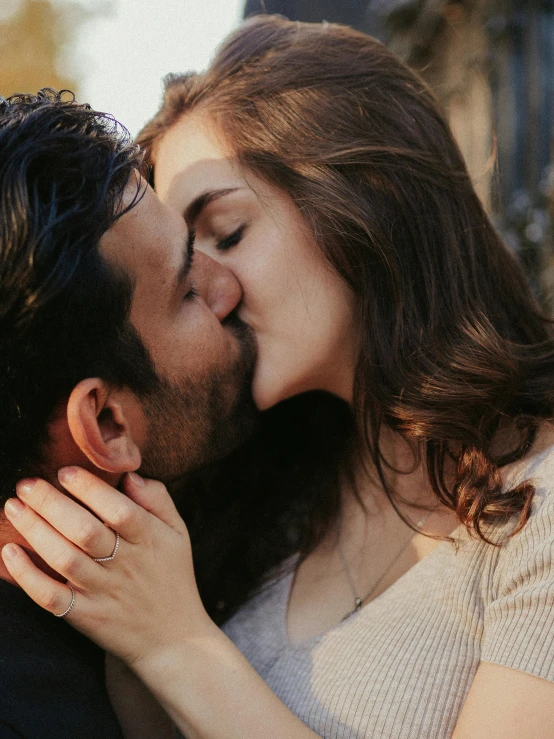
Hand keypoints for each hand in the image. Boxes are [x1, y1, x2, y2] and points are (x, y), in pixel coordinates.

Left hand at [1, 467, 211, 668]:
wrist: (174, 640)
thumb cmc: (172, 577)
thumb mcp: (178, 533)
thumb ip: (157, 499)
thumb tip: (129, 475)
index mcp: (149, 540)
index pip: (119, 510)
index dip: (90, 489)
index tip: (65, 472)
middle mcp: (125, 565)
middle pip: (85, 532)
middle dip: (51, 504)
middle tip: (27, 484)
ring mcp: (103, 592)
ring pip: (65, 560)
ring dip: (35, 531)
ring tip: (14, 508)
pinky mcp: (85, 616)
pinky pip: (51, 597)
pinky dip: (27, 577)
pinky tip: (10, 554)